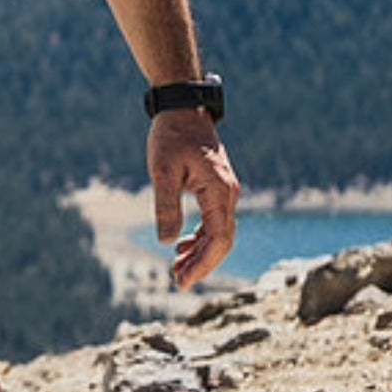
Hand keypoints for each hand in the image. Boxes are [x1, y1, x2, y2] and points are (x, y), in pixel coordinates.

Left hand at [148, 110, 239, 291]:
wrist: (183, 109)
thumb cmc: (171, 137)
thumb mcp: (162, 172)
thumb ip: (166, 207)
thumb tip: (168, 243)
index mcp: (220, 190)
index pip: (219, 238)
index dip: (204, 264)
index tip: (182, 281)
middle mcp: (229, 193)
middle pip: (224, 240)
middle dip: (203, 265)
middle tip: (178, 282)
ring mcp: (226, 191)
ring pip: (220, 233)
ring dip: (201, 254)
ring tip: (177, 270)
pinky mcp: (218, 189)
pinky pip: (215, 221)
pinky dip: (201, 238)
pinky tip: (183, 248)